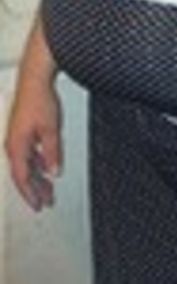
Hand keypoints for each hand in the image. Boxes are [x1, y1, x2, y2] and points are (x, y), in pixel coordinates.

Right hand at [4, 77, 62, 210]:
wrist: (34, 80)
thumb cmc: (39, 101)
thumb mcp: (51, 129)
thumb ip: (52, 152)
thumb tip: (54, 171)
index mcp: (16, 147)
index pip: (22, 178)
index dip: (31, 194)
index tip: (39, 205)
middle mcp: (13, 144)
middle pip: (24, 173)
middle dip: (36, 189)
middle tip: (47, 201)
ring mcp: (17, 137)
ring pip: (26, 164)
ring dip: (37, 177)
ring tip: (49, 188)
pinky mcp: (22, 130)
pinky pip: (28, 153)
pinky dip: (37, 162)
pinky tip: (46, 166)